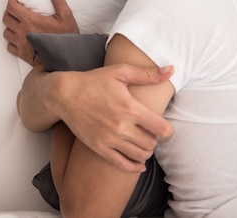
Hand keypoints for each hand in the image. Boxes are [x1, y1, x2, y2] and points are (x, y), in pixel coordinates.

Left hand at [2, 0, 78, 64]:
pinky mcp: (22, 54)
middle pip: (6, 18)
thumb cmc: (66, 38)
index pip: (11, 7)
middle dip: (10, 12)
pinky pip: (9, 46)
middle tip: (17, 10)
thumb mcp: (65, 14)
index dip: (11, 1)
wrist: (66, 59)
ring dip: (10, 26)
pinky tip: (20, 39)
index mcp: (30, 20)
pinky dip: (12, 42)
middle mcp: (22, 31)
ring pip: (6, 32)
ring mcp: (20, 44)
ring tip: (18, 24)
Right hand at [49, 64, 174, 172]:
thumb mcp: (120, 72)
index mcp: (130, 108)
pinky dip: (134, 167)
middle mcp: (121, 126)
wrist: (64, 94)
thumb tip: (172, 69)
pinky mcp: (99, 147)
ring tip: (143, 143)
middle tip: (151, 133)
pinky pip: (122, 164)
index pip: (162, 129)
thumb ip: (148, 74)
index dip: (168, 130)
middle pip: (152, 144)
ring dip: (146, 151)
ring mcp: (110, 139)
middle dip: (155, 139)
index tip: (164, 126)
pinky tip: (138, 163)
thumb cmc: (93, 81)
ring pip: (139, 155)